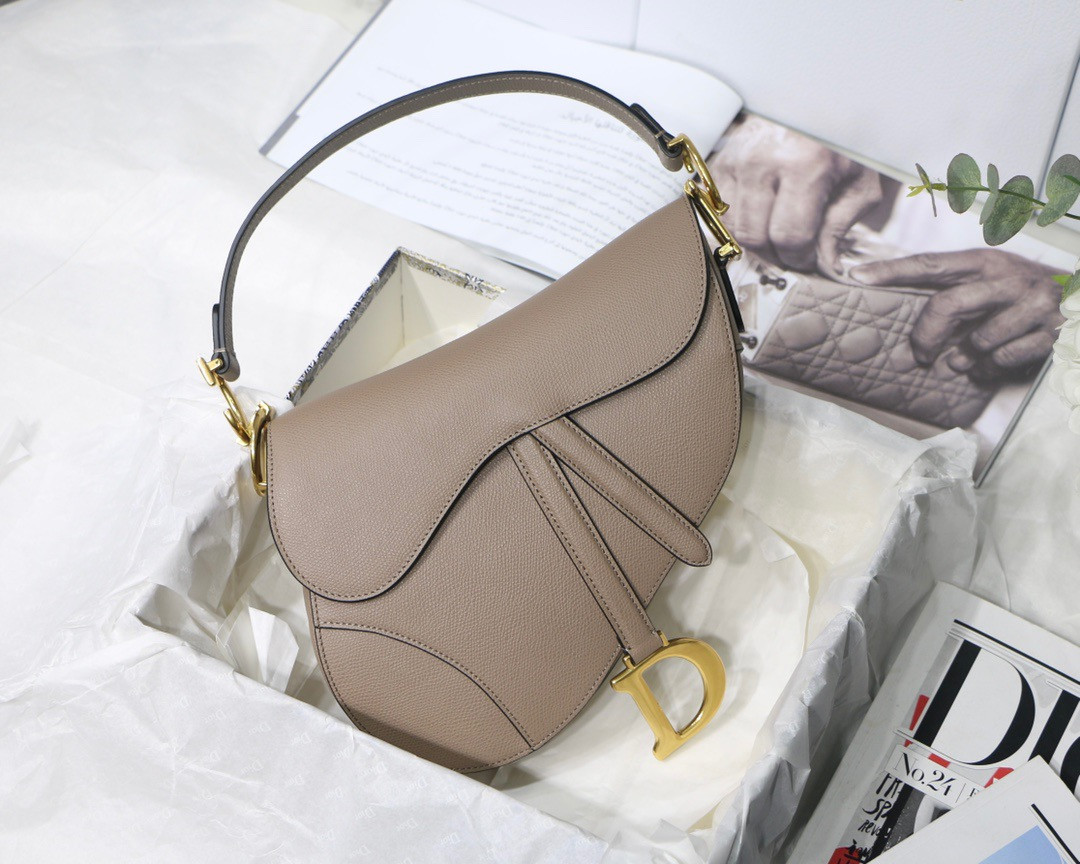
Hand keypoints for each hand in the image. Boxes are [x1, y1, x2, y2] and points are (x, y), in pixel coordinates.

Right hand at [707, 115, 885, 274]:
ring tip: (779, 234)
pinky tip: (763, 215)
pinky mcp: (721, 162)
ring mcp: (736, 160)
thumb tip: (825, 267)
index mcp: (804, 165)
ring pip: (734, 228)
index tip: (809, 260)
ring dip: (756, 241)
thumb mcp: (858, 183)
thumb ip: (840, 228)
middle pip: (755, 237)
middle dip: (776, 255)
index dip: (800, 258)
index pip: (790, 236)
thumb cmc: (841, 142)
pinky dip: (741, 222)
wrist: (814, 100)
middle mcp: (763, 161)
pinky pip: (721, 211)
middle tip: (794, 253)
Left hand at [849, 249, 1063, 378]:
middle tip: (921, 354)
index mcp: (985, 262)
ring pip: (977, 342)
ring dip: (966, 358)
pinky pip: (1002, 361)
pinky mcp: (1049, 333)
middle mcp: (1007, 279)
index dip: (892, 270)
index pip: (930, 264)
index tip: (856, 276)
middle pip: (947, 306)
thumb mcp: (990, 280)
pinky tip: (994, 363)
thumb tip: (910, 322)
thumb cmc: (1021, 294)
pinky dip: (992, 369)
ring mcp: (1031, 305)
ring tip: (966, 358)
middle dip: (926, 336)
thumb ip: (953, 293)